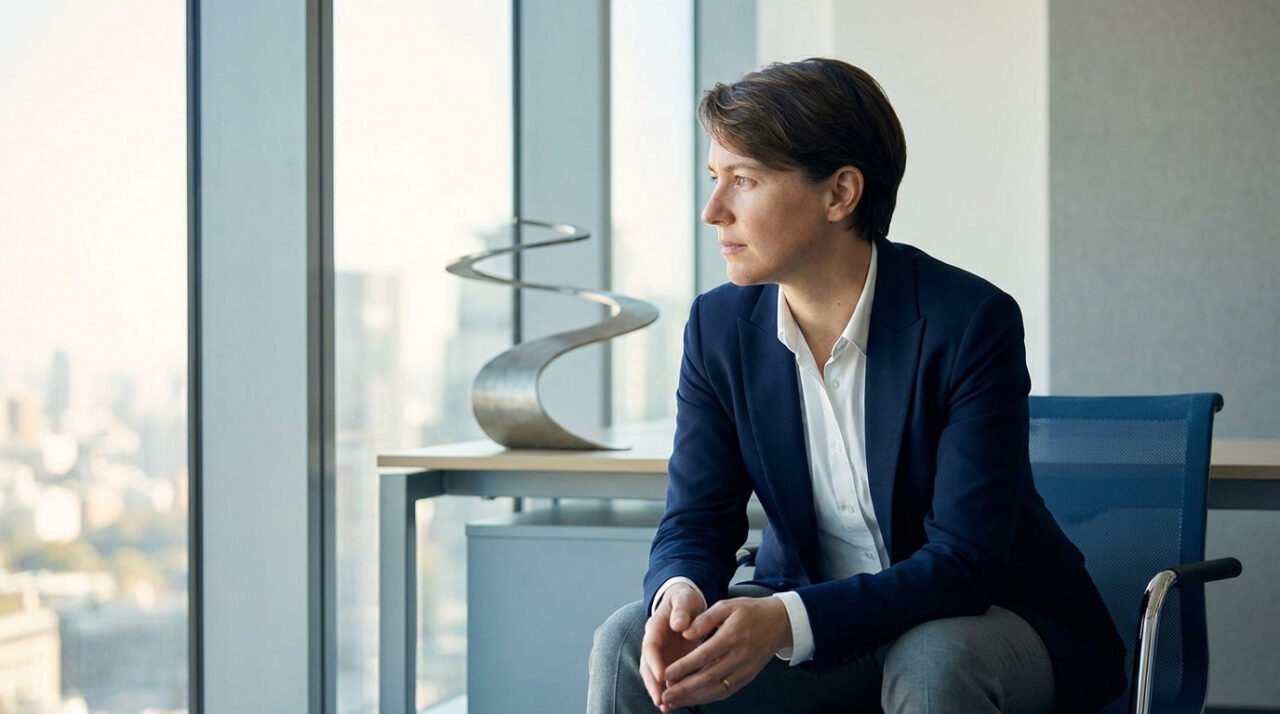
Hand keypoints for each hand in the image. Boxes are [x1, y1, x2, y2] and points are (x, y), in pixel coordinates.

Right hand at [640, 583, 705, 712]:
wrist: (684, 601)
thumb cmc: (684, 599)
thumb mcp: (684, 599)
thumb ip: (681, 610)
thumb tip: (678, 625)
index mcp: (655, 627)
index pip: (650, 647)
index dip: (654, 662)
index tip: (662, 676)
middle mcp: (654, 643)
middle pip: (648, 666)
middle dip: (653, 684)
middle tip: (661, 700)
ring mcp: (660, 653)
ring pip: (655, 675)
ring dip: (659, 691)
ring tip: (666, 707)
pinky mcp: (669, 660)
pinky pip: (666, 677)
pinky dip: (669, 690)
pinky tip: (675, 704)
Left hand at [659, 596, 791, 709]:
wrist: (779, 623)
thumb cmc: (749, 611)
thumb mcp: (726, 605)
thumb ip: (704, 619)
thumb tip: (684, 633)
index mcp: (732, 636)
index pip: (704, 656)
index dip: (684, 666)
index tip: (665, 673)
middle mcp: (739, 656)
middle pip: (708, 678)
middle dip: (684, 689)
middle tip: (664, 696)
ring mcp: (745, 669)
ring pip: (717, 689)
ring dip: (693, 698)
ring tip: (673, 702)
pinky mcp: (747, 677)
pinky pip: (726, 692)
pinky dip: (708, 698)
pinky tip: (692, 700)